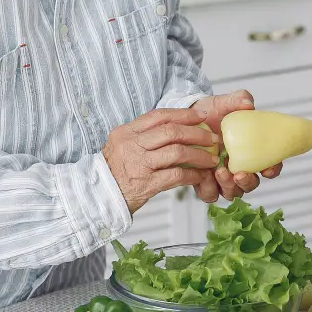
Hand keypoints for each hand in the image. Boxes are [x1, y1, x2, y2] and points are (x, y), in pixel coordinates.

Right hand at [102, 107, 220, 213]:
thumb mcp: (121, 146)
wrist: (98, 197)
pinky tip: (200, 175)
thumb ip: (143, 136)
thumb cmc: (114, 172)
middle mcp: (132, 145)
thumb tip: (174, 128)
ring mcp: (139, 164)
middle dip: (197, 134)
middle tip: (212, 138)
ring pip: (177, 152)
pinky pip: (176, 175)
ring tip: (211, 158)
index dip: (184, 114)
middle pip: (171, 131)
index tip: (201, 116)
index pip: (159, 116)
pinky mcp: (146, 184)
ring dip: (199, 155)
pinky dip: (192, 174)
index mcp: (126, 132)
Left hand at [190, 90, 282, 202]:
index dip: (273, 169)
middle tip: (239, 174)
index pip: (270, 166)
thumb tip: (247, 103)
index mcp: (252, 152)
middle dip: (248, 182)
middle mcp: (240, 168)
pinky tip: (204, 176)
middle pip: (251, 184)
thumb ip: (237, 100)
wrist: (187, 119)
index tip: (269, 168)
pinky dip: (209, 189)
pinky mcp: (205, 183)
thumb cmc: (211, 113)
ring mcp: (223, 178)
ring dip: (229, 186)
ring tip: (220, 172)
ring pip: (233, 193)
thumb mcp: (224, 103)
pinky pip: (210, 194)